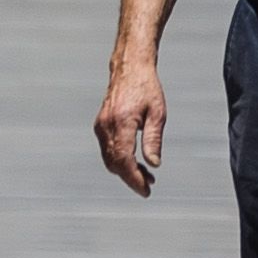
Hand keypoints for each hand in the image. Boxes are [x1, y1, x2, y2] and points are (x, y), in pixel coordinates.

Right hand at [94, 58, 165, 195]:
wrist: (129, 67)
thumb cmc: (147, 88)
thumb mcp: (157, 113)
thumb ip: (153, 140)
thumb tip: (153, 165)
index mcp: (122, 122)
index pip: (124, 160)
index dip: (134, 179)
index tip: (146, 190)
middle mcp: (107, 126)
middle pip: (115, 164)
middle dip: (130, 178)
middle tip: (149, 184)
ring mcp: (100, 126)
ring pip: (109, 159)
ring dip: (125, 170)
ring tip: (146, 174)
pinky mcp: (99, 125)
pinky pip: (107, 150)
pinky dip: (119, 160)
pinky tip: (134, 161)